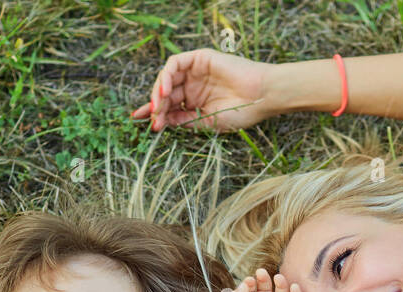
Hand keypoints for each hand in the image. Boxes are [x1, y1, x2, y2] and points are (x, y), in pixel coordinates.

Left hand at [130, 48, 273, 131]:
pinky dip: (166, 75)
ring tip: (158, 105)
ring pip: (166, 77)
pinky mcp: (198, 58)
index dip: (154, 114)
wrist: (260, 96)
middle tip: (153, 119)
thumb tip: (161, 122)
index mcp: (194, 103)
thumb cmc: (241, 112)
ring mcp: (194, 71)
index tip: (141, 123)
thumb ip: (184, 121)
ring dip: (158, 92)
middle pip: (164, 93)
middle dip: (155, 106)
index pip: (168, 107)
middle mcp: (192, 86)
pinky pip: (175, 63)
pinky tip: (165, 90)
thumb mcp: (208, 122)